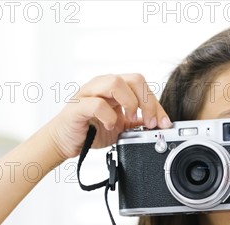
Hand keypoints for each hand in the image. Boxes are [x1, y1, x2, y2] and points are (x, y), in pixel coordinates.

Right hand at [44, 73, 170, 161]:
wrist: (65, 140)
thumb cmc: (90, 130)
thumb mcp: (121, 127)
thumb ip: (136, 123)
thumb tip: (157, 124)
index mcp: (116, 89)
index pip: (142, 86)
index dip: (156, 105)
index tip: (164, 123)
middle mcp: (103, 86)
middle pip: (134, 79)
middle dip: (148, 102)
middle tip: (151, 123)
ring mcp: (90, 93)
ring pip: (115, 83)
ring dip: (130, 103)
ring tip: (131, 119)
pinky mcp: (78, 106)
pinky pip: (97, 103)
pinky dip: (108, 116)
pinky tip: (111, 126)